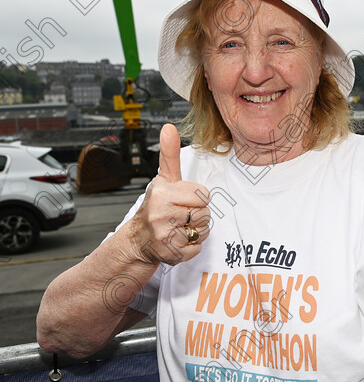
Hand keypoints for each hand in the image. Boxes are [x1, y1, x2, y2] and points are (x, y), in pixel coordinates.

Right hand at [126, 123, 211, 264]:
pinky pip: (198, 248)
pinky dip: (192, 246)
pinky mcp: (170, 254)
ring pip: (203, 231)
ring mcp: (164, 236)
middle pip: (206, 214)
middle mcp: (161, 214)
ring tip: (179, 227)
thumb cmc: (157, 206)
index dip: (197, 198)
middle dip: (198, 215)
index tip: (183, 200)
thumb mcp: (164, 179)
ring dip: (196, 230)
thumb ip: (169, 154)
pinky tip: (177, 240)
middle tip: (181, 215)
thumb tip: (169, 127)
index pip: (203, 195)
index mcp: (162, 193)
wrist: (139, 239)